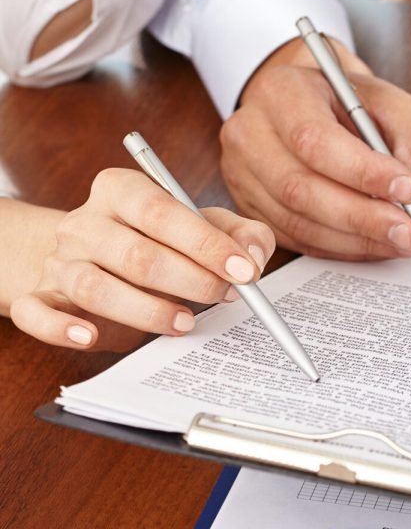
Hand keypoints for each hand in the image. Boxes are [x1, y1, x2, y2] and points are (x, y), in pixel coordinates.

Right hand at [8, 168, 274, 351]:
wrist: (91, 257)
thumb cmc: (158, 242)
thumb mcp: (203, 228)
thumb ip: (239, 235)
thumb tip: (255, 257)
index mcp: (122, 192)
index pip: (161, 211)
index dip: (206, 243)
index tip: (244, 271)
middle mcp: (86, 223)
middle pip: (135, 254)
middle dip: (189, 280)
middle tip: (223, 296)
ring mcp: (60, 261)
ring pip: (94, 287)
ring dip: (145, 311)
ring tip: (184, 323)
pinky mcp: (42, 297)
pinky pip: (36, 312)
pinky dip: (60, 327)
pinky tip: (90, 336)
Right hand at [220, 37, 410, 260]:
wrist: (312, 106)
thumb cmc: (349, 103)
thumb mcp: (391, 103)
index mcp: (279, 93)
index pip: (315, 140)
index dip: (363, 172)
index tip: (409, 190)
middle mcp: (250, 134)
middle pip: (300, 189)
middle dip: (364, 217)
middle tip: (410, 232)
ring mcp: (244, 176)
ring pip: (298, 222)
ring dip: (357, 239)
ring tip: (402, 241)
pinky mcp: (254, 210)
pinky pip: (299, 241)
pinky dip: (344, 249)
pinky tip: (375, 244)